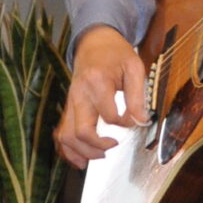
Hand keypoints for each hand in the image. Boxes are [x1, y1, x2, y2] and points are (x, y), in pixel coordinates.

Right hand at [57, 27, 147, 167]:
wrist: (94, 43)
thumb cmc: (116, 54)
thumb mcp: (134, 67)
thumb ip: (138, 96)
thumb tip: (141, 121)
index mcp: (97, 84)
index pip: (109, 116)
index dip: (125, 123)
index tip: (134, 119)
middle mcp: (79, 95)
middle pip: (81, 131)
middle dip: (97, 147)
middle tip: (113, 146)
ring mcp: (70, 103)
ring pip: (67, 136)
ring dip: (82, 152)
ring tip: (100, 155)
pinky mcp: (68, 108)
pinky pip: (61, 133)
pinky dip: (68, 150)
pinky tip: (81, 160)